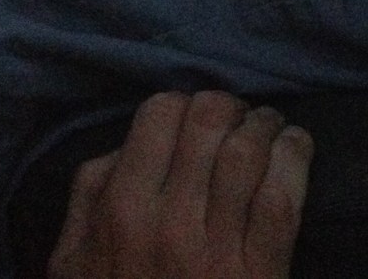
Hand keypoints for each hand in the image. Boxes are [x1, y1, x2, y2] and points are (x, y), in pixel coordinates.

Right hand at [48, 90, 313, 278]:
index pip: (159, 114)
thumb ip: (87, 196)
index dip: (182, 105)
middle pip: (209, 121)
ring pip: (249, 150)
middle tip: (238, 116)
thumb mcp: (72, 261)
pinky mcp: (260, 275)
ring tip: (270, 126)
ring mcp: (217, 250)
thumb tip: (123, 146)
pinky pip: (284, 197)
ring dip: (266, 125)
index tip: (194, 118)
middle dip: (229, 108)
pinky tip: (295, 147)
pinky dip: (296, 158)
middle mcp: (168, 222)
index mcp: (120, 210)